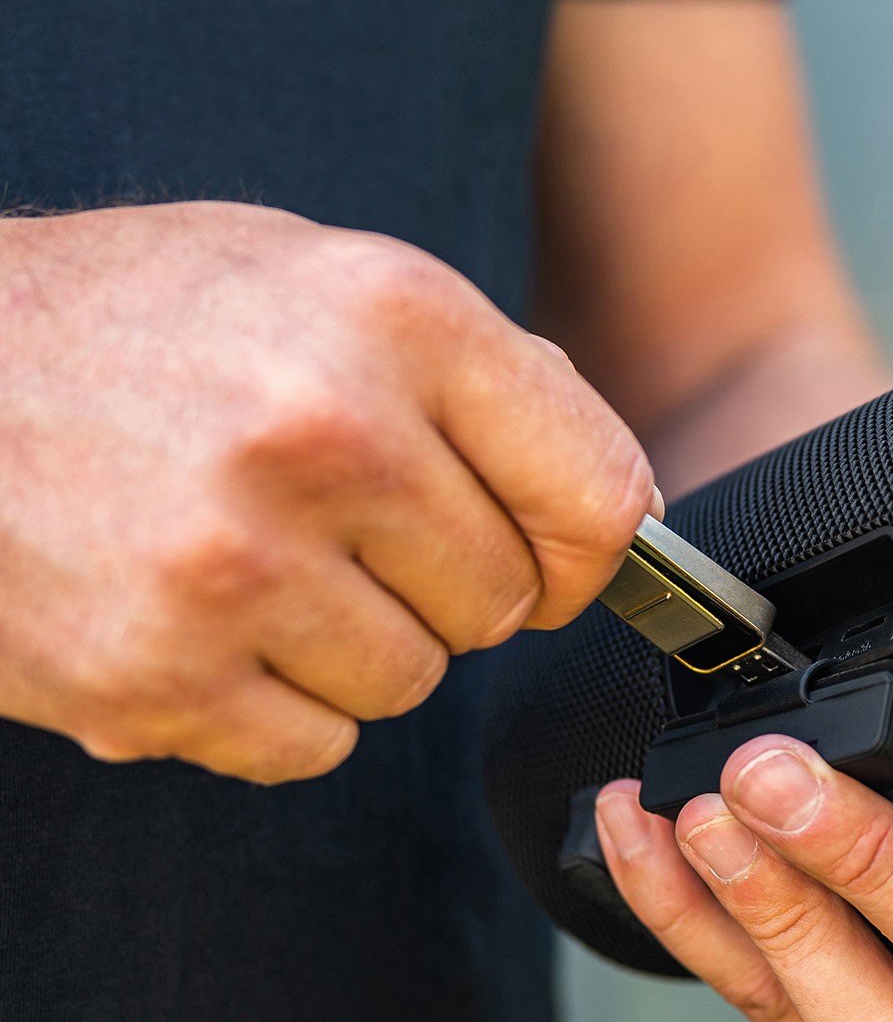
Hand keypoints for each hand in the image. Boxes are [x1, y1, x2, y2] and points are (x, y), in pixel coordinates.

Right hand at [0, 201, 654, 782]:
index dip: (592, 543)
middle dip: (450, 579)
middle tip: (353, 528)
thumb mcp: (325, 277)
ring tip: (259, 558)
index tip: (560, 552)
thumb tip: (622, 506)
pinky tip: (204, 616)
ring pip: (411, 680)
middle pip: (506, 601)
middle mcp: (328, 435)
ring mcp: (235, 565)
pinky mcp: (152, 676)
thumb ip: (481, 378)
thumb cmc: (140, 320)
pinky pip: (312, 744)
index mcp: (398, 317)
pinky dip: (275, 702)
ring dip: (357, 641)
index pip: (599, 490)